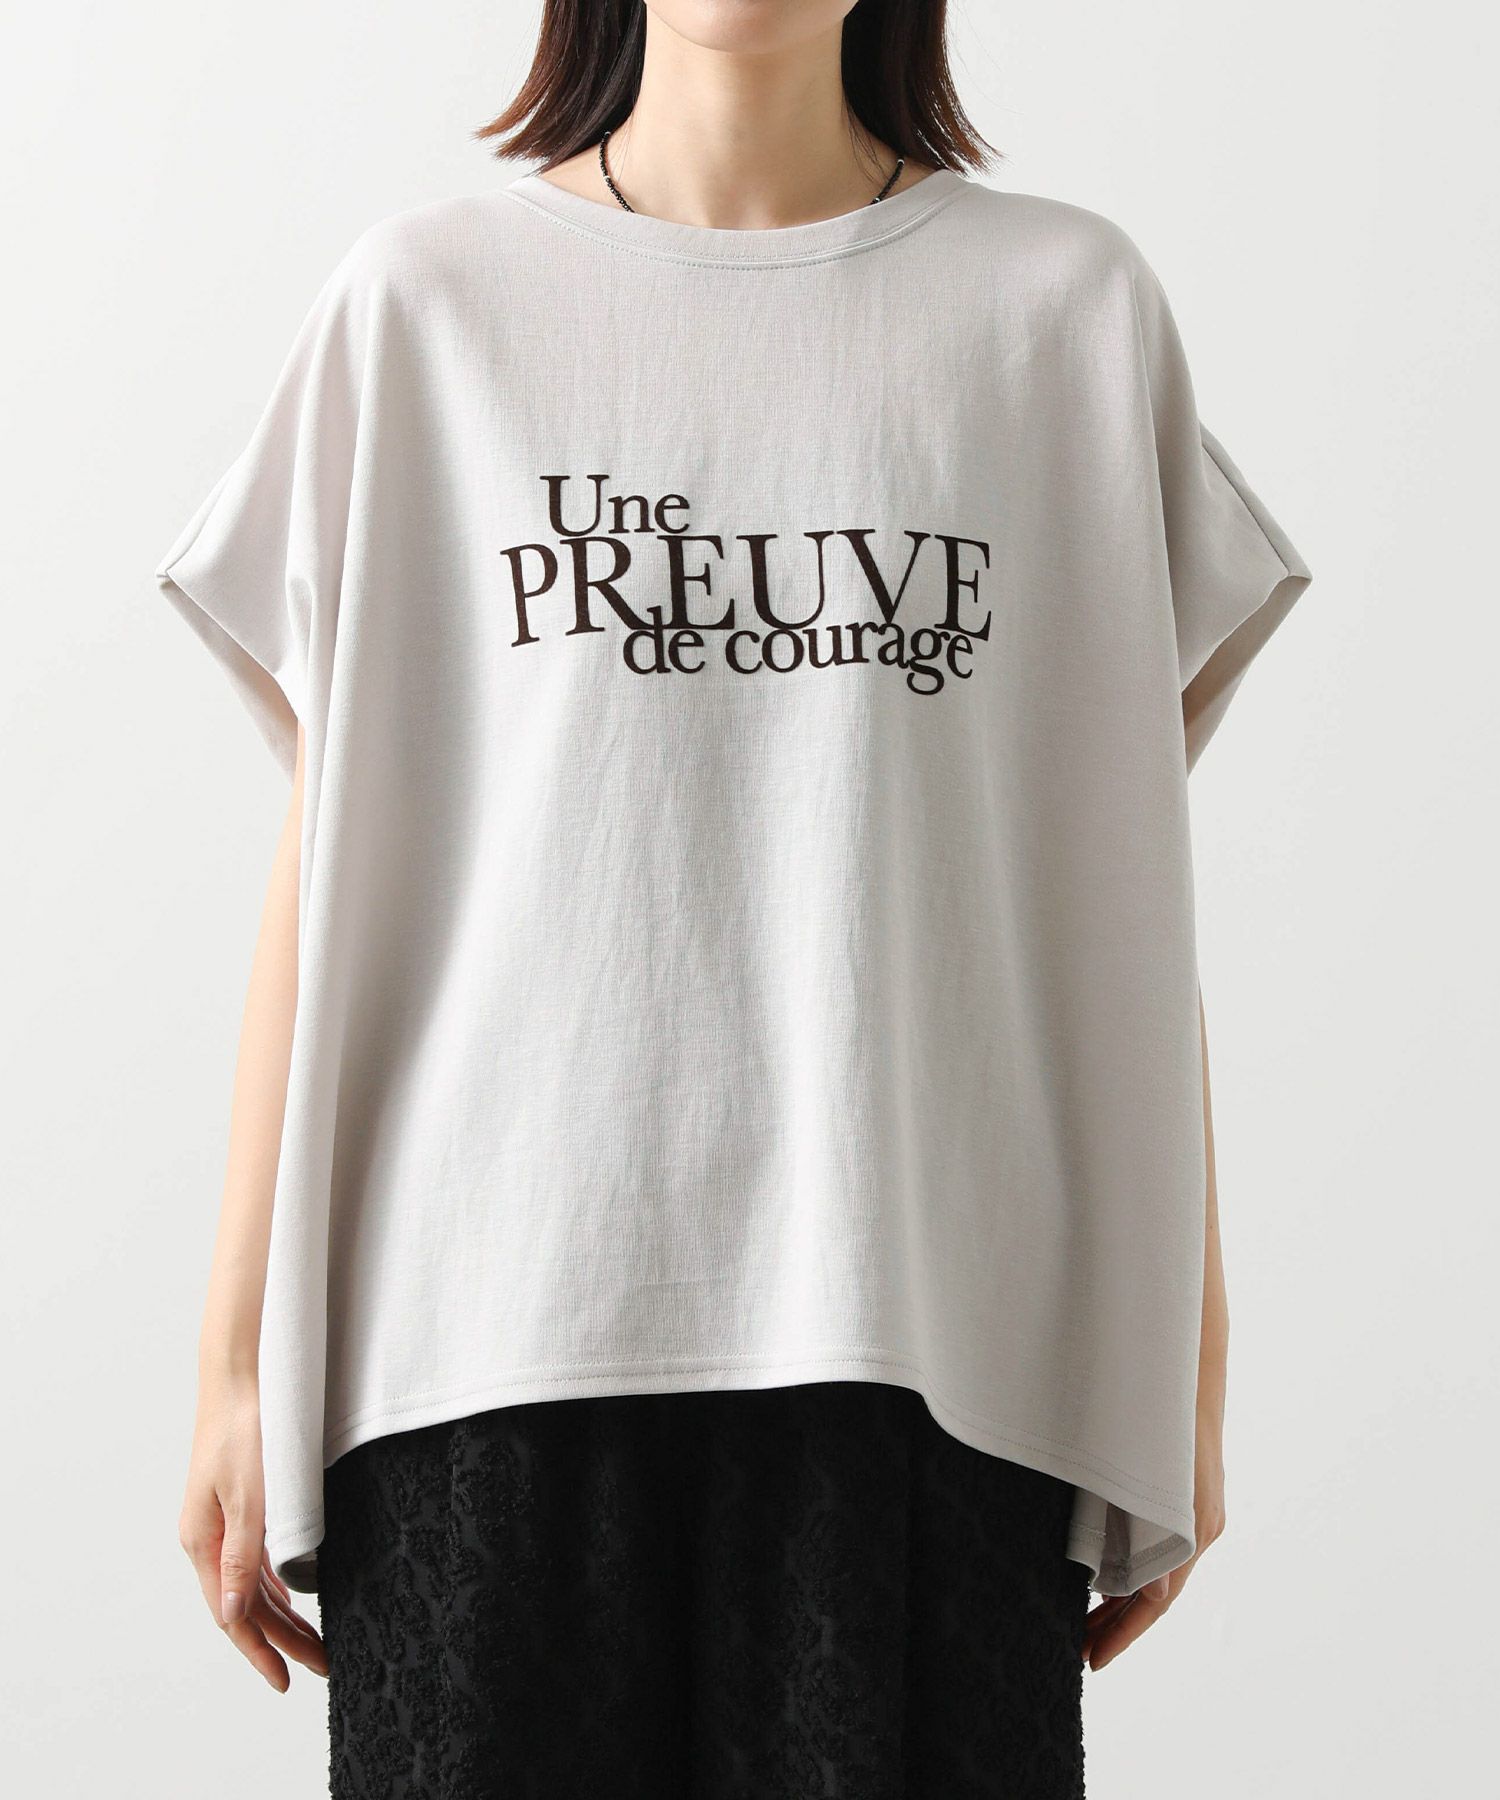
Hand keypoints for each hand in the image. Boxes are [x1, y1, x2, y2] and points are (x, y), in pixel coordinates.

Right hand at [178, 1375, 327, 1689]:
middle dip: (283, 1641)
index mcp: (203, 1543)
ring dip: (284, 1616)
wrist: (240, 1376)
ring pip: (254, 1585)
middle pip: (246, 1606)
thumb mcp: (249, 1498)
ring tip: (315, 1644)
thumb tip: (231, 1616)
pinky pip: (258, 1560)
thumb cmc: (245, 1430)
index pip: (232, 1615)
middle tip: (322, 1667)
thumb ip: (242, 1559)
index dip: (260, 1652)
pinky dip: (278, 1585)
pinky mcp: (238, 1504)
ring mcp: (222, 1522)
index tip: (285, 1682)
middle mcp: (208, 1539)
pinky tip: (296, 1597)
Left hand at [1081, 1392, 1226, 1671]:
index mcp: (1193, 1526)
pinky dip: (1132, 1573)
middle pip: (1157, 1595)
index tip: (1093, 1660)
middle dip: (1118, 1627)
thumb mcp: (1148, 1469)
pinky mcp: (1186, 1501)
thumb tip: (1153, 1594)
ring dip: (1122, 1602)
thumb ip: (1146, 1526)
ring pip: (1158, 1576)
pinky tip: (1103, 1581)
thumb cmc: (1157, 1409)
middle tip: (1079, 1653)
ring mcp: (1196, 1514)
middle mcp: (1200, 1527)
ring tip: (1084, 1627)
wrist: (1185, 1362)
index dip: (1125, 1633)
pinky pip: (1159, 1551)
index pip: (1158, 1602)